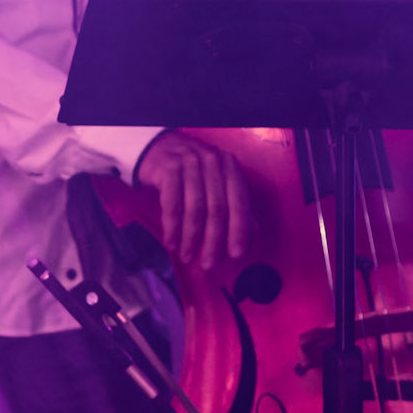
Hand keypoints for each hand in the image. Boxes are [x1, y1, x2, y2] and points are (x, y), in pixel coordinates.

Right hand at [135, 131, 250, 269]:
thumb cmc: (193, 172)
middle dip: (213, 240)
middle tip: (209, 264)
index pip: (238, 202)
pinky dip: (172, 227)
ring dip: (191, 238)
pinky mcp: (168, 169)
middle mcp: (212, 163)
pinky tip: (171, 243)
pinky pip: (172, 204)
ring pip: (194, 208)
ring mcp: (189, 164)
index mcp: (230, 167)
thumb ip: (236, 205)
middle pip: (216, 208)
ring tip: (187, 257)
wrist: (159, 149)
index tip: (236, 254)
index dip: (239, 230)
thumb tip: (253, 234)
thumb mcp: (218, 182)